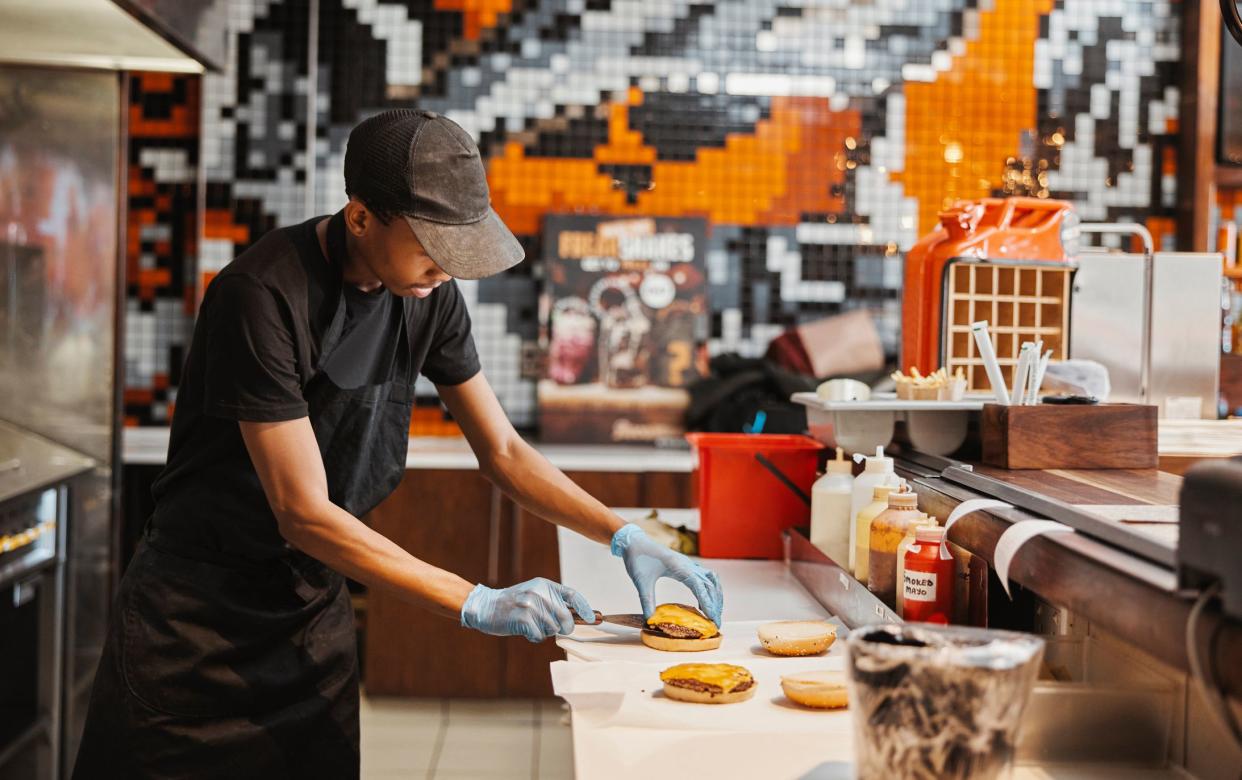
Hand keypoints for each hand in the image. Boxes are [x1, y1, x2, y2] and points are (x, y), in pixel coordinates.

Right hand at [460, 577, 594, 642]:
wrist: (487, 606)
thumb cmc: (514, 604)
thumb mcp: (534, 594)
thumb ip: (553, 602)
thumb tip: (577, 617)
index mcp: (545, 585)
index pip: (572, 596)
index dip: (585, 608)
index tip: (593, 618)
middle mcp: (540, 593)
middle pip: (566, 618)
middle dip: (563, 628)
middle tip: (552, 628)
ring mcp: (531, 605)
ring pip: (553, 629)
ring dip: (544, 632)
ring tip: (531, 624)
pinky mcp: (523, 619)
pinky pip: (540, 636)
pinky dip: (534, 637)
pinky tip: (524, 630)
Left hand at [611, 524, 723, 624]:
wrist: (634, 541)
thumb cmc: (637, 558)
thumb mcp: (641, 581)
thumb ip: (646, 600)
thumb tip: (650, 620)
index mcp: (679, 567)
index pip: (700, 587)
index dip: (708, 603)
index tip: (713, 618)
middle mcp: (688, 564)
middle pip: (710, 585)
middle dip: (715, 604)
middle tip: (716, 622)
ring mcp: (688, 564)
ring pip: (711, 580)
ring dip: (715, 595)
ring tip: (714, 612)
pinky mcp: (686, 565)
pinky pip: (705, 577)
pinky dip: (709, 589)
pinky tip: (703, 602)